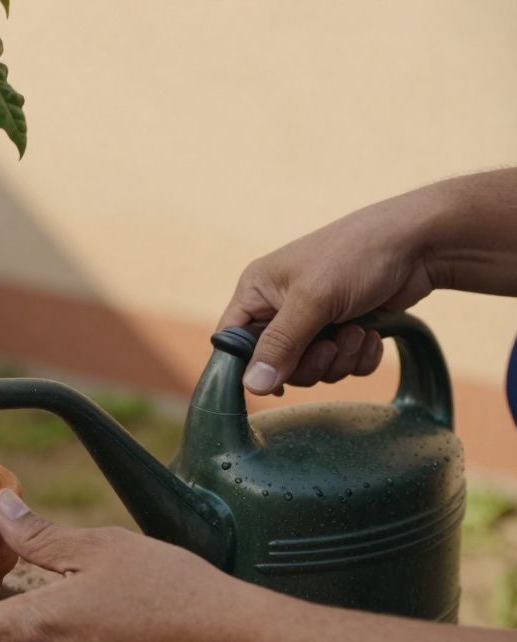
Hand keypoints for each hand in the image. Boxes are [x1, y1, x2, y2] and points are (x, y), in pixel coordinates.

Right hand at [219, 186, 443, 394]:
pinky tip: (372, 336)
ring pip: (311, 368)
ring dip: (339, 359)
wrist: (418, 244)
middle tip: (331, 345)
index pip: (232, 340)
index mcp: (257, 291)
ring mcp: (312, 319)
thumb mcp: (312, 300)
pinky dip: (358, 357)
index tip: (272, 382)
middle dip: (309, 362)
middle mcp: (279, 307)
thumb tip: (252, 387)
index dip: (245, 365)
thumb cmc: (355, 256)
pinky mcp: (343, 329)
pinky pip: (340, 365)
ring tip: (357, 332)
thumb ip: (280, 346)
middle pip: (275, 364)